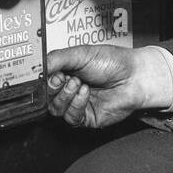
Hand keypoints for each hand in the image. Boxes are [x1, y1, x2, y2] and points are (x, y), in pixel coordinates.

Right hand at [45, 45, 169, 129]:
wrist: (135, 76)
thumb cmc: (113, 62)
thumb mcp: (80, 54)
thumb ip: (56, 58)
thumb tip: (37, 66)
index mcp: (64, 73)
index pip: (43, 81)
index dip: (42, 79)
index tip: (47, 73)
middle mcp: (68, 90)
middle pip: (46, 96)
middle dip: (53, 87)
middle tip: (63, 78)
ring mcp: (76, 105)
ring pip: (56, 109)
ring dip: (65, 96)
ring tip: (78, 83)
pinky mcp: (86, 118)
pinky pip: (71, 118)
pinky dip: (75, 105)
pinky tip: (84, 93)